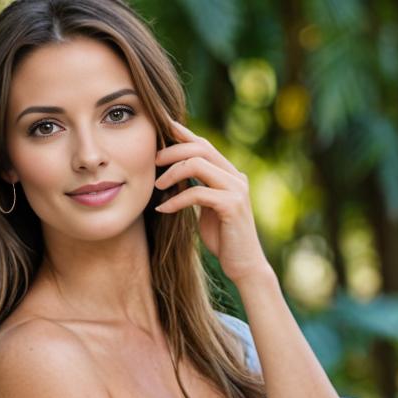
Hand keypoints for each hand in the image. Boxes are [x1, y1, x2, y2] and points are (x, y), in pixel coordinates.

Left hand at [153, 119, 271, 285]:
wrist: (244, 267)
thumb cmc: (224, 240)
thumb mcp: (208, 209)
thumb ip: (199, 190)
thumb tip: (176, 177)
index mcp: (231, 175)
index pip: (205, 145)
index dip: (183, 134)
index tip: (161, 130)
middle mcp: (236, 177)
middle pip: (200, 148)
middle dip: (173, 151)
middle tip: (153, 162)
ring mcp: (236, 190)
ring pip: (198, 164)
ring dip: (172, 173)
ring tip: (157, 186)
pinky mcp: (232, 205)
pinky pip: (197, 193)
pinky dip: (176, 200)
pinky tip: (163, 209)